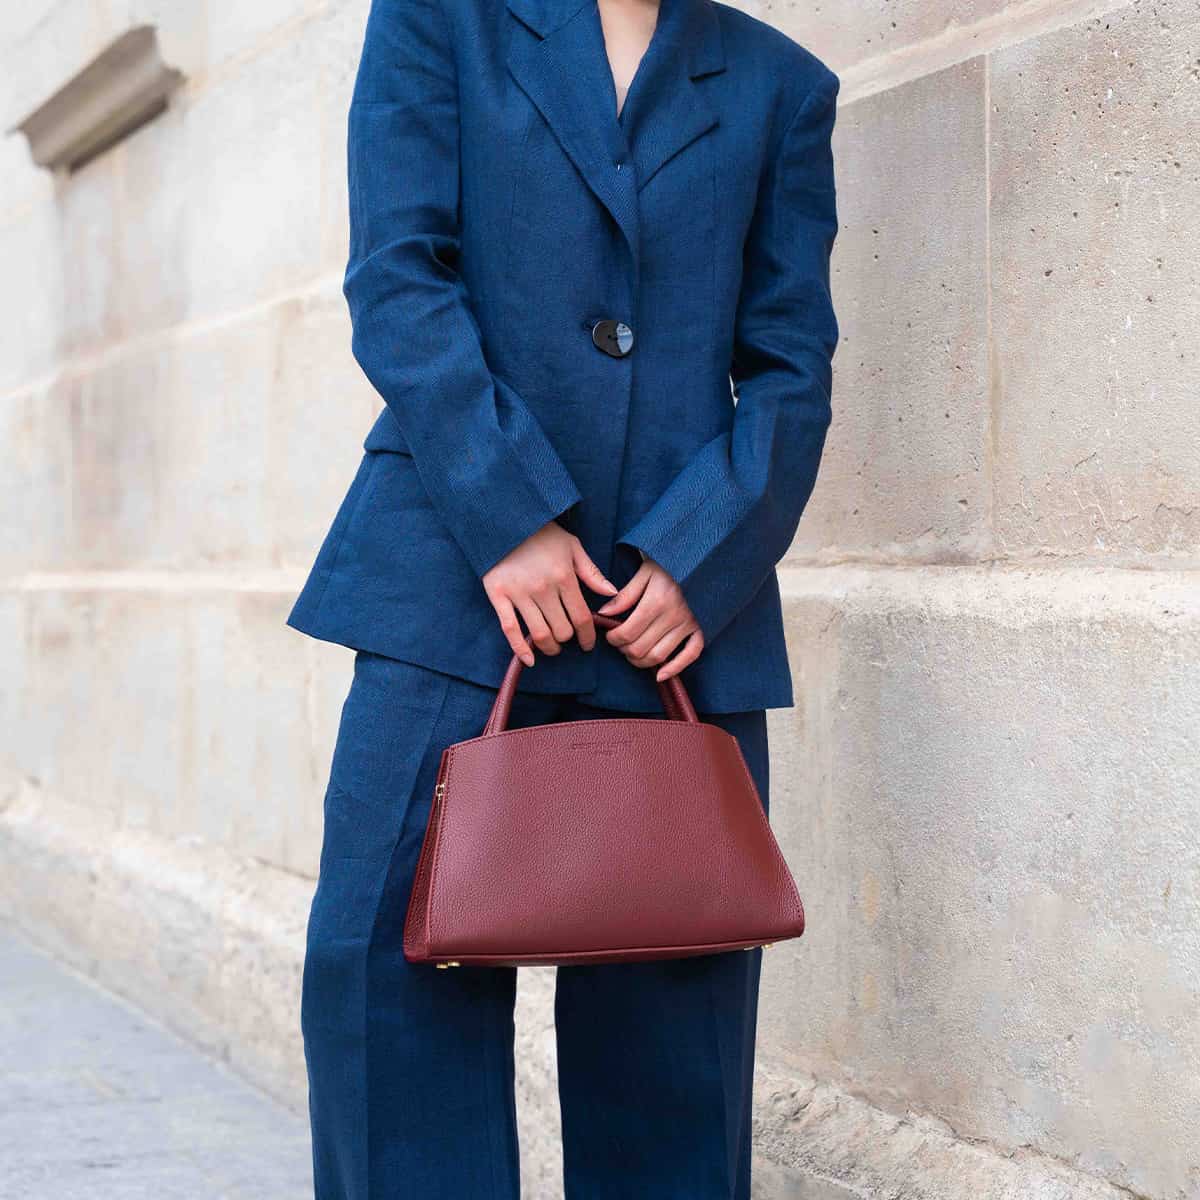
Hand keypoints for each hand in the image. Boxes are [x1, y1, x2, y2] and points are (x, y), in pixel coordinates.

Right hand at [483, 521, 617, 666]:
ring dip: (549, 648)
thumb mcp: (572, 546)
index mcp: (564, 577)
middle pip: (562, 630)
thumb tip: (613, 593)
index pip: (582, 618)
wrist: (505, 520)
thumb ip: (592, 573)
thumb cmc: (542, 533)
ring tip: (553, 648)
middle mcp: (543, 588)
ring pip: (540, 634)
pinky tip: (529, 660)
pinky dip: (520, 649)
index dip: (588, 636)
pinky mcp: (498, 596)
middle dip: (568, 640)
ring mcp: (519, 594)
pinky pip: (510, 629)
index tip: (589, 644)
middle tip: (568, 640)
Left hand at [596, 556, 703, 681]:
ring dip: (641, 661)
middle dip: (624, 651)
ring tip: (633, 653)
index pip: (627, 633)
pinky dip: (675, 669)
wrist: (697, 560)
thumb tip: (604, 615)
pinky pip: (691, 655)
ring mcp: (689, 623)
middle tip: (619, 644)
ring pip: (659, 656)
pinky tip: (660, 675)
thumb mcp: (642, 573)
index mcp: (657, 600)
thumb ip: (623, 597)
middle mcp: (674, 615)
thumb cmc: (666, 565)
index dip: (613, 639)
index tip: (610, 635)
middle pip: (640, 649)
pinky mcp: (700, 628)